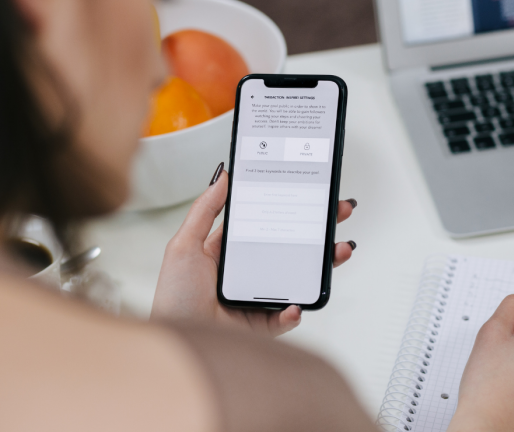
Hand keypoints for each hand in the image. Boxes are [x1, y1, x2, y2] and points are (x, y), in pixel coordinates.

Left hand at [151, 167, 356, 337]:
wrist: (176, 338)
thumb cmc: (174, 295)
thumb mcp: (185, 244)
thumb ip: (205, 210)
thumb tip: (223, 176)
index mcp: (232, 251)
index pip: (270, 224)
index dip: (291, 209)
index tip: (311, 193)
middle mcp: (250, 273)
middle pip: (292, 247)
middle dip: (319, 230)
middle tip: (338, 212)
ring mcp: (260, 298)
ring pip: (299, 278)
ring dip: (323, 265)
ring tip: (338, 251)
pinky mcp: (264, 324)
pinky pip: (287, 317)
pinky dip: (295, 311)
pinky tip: (295, 304)